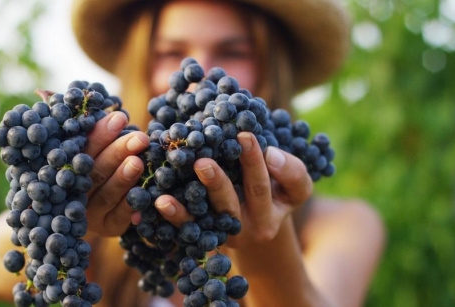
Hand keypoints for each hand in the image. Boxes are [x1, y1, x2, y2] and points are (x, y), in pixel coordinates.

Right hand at [82, 111, 149, 236]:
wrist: (103, 208)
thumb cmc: (101, 164)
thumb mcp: (96, 149)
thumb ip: (96, 133)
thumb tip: (109, 108)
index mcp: (67, 168)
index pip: (81, 149)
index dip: (100, 134)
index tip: (120, 117)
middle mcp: (74, 192)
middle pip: (94, 172)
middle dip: (117, 152)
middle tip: (139, 138)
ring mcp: (90, 213)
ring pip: (106, 195)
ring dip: (123, 178)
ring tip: (138, 162)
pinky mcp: (108, 227)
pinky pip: (121, 216)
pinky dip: (133, 204)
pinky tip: (146, 192)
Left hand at [145, 131, 312, 248]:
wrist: (260, 223)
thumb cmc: (278, 192)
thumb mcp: (294, 186)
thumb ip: (291, 170)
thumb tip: (270, 153)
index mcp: (269, 216)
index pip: (262, 187)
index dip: (255, 163)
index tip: (244, 136)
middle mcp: (244, 229)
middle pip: (230, 206)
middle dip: (216, 183)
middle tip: (202, 162)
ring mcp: (221, 235)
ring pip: (202, 220)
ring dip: (185, 207)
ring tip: (167, 193)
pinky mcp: (202, 237)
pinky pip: (186, 228)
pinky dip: (173, 215)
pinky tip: (160, 201)